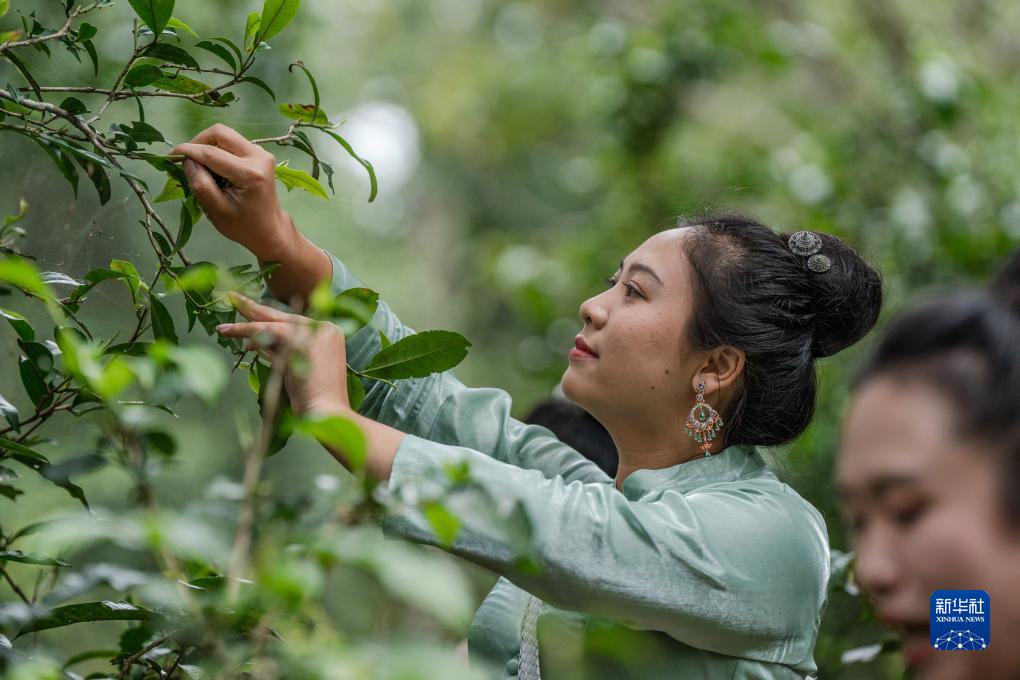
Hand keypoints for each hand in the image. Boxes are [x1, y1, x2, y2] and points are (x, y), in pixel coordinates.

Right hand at [170, 124, 295, 260]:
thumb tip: (187, 159)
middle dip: (198, 142)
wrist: (269, 230)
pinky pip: (232, 143)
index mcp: (249, 173)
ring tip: (201, 168)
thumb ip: (200, 183)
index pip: (211, 153)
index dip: (187, 151)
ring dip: (208, 147)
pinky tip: (214, 169)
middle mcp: (258, 157)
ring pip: (226, 136)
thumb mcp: (216, 210)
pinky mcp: (259, 154)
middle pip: (220, 133)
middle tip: (187, 160)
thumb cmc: (243, 225)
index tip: (169, 155)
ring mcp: (261, 153)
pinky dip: (218, 150)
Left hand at [215, 293, 350, 416]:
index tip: (249, 316)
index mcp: (329, 333)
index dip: (267, 319)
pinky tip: (229, 332)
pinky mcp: (301, 339)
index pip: (292, 322)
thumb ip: (283, 352)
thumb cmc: (315, 399)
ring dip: (244, 325)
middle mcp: (325, 327)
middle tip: (232, 299)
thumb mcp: (298, 369)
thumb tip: (256, 342)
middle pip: (282, 316)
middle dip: (254, 309)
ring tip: (223, 328)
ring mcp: (315, 331)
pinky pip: (267, 331)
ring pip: (272, 323)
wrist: (327, 413)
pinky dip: (246, 331)